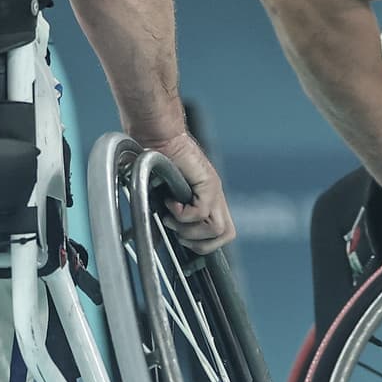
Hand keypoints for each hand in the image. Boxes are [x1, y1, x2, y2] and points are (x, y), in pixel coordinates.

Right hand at [149, 132, 236, 253]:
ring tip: (172, 216)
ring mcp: (213, 190)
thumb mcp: (161, 198)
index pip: (222, 233)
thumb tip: (155, 244)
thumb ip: (164, 220)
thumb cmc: (156, 163)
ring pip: (218, 229)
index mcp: (208, 201)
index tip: (182, 240)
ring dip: (190, 230)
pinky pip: (201, 212)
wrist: (158, 137)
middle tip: (177, 231)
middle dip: (199, 243)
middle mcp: (215, 197)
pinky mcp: (208, 183)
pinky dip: (182, 214)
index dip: (205, 244)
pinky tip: (170, 202)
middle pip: (227, 235)